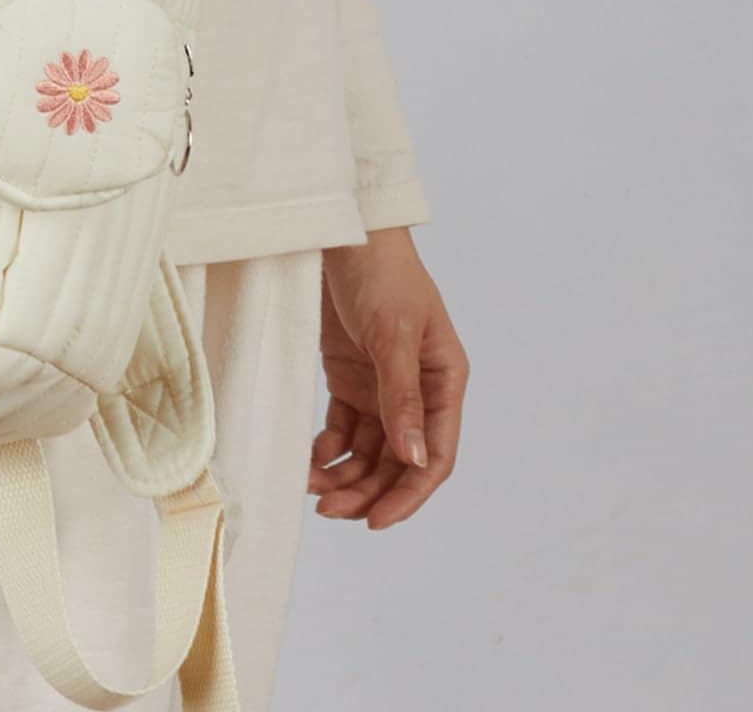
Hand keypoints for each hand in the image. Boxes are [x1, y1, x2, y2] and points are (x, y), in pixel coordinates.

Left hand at [310, 227, 468, 528]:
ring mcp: (382, 387)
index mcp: (444, 382)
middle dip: (368, 490)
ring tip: (312, 490)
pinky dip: (327, 448)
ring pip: (369, 450)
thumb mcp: (392, 333)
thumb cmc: (381, 272)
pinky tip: (308, 462)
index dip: (408, 493)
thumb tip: (415, 459)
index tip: (376, 520)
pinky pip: (342, 428)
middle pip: (399, 460)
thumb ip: (402, 397)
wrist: (343, 232)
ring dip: (345, 474)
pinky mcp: (350, 377)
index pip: (435, 454)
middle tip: (329, 509)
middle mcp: (417, 391)